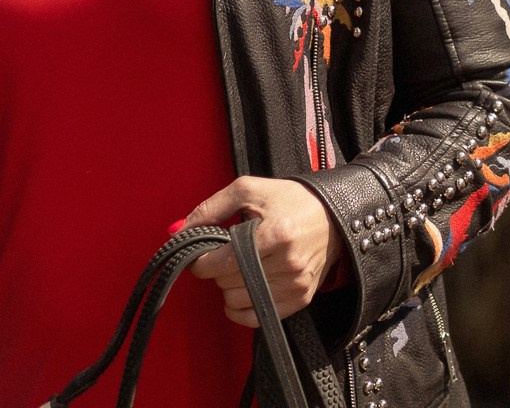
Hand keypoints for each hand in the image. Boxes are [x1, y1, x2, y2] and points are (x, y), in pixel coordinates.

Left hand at [179, 177, 345, 325]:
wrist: (331, 215)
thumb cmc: (289, 199)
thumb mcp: (248, 190)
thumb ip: (209, 209)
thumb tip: (178, 230)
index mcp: (276, 234)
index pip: (222, 263)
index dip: (201, 261)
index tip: (201, 253)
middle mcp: (288, 264)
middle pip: (227, 283)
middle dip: (217, 269)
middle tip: (225, 253)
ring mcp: (295, 285)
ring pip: (238, 302)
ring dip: (229, 287)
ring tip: (239, 266)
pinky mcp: (300, 300)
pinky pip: (256, 318)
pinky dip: (241, 308)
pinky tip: (243, 288)